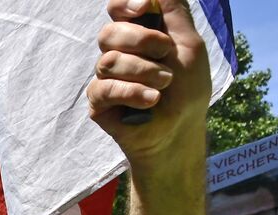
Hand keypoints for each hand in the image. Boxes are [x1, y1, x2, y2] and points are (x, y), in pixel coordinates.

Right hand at [87, 0, 210, 165]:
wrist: (180, 129)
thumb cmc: (187, 89)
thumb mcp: (190, 45)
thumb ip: (175, 12)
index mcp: (138, 35)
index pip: (116, 9)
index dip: (124, 4)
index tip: (143, 8)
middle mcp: (118, 53)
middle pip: (109, 33)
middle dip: (141, 40)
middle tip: (165, 53)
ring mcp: (105, 77)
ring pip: (108, 61)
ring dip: (143, 71)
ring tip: (164, 84)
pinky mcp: (98, 102)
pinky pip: (104, 88)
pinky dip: (132, 92)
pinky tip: (151, 101)